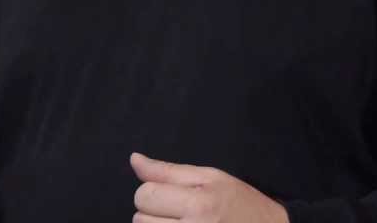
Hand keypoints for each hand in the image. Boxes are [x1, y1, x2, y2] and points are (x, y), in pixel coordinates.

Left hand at [130, 152, 288, 222]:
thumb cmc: (241, 204)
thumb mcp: (210, 177)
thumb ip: (168, 170)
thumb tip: (134, 159)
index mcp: (198, 203)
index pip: (145, 194)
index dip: (155, 191)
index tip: (173, 195)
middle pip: (139, 219)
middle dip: (154, 212)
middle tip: (180, 212)